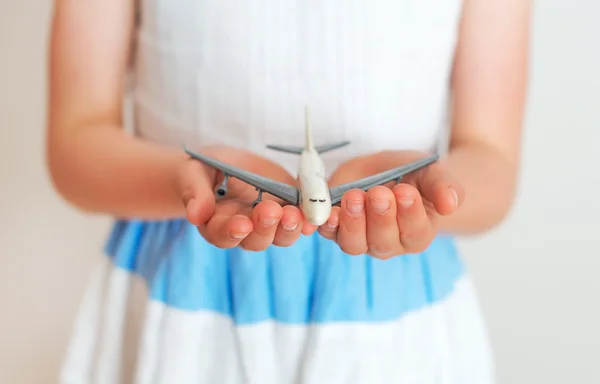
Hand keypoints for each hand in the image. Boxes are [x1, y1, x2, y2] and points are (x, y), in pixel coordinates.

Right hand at [175, 146, 317, 249]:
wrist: (226, 164)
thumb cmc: (204, 170)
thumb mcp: (194, 173)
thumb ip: (195, 192)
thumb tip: (194, 215)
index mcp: (216, 225)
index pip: (223, 235)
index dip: (232, 232)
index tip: (242, 224)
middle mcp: (244, 232)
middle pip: (256, 240)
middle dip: (266, 227)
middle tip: (272, 211)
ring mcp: (269, 225)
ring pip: (281, 237)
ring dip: (289, 228)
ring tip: (295, 213)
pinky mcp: (288, 212)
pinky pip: (300, 223)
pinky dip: (309, 221)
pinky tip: (315, 216)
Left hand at [318, 150, 463, 258]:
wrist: (389, 171)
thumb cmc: (414, 177)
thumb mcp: (431, 174)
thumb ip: (443, 187)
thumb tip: (451, 203)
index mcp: (417, 233)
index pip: (414, 231)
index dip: (409, 213)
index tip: (406, 192)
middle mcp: (388, 243)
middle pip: (383, 241)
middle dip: (380, 216)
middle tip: (378, 193)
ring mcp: (361, 239)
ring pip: (354, 243)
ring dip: (352, 222)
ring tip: (353, 197)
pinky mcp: (336, 230)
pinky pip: (329, 234)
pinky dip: (326, 225)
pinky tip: (327, 212)